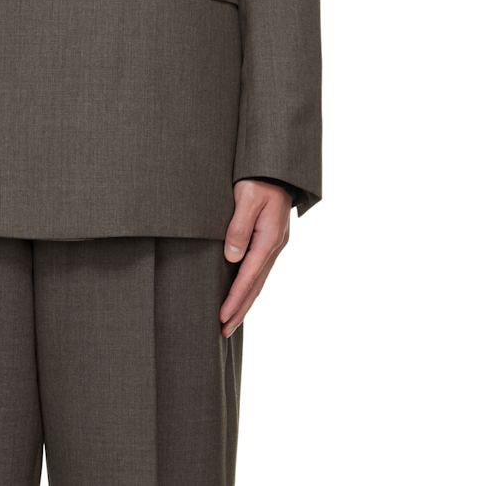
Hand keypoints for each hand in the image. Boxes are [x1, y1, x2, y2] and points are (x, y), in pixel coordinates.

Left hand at [218, 179, 291, 336]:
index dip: (235, 298)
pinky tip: (243, 294)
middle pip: (256, 285)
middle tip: (224, 331)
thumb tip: (232, 257)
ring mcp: (275, 244)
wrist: (276, 166)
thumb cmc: (258, 179)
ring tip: (231, 321)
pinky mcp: (271, 239)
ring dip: (245, 302)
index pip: (249, 276)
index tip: (221, 317)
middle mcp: (275, 245)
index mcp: (269, 238)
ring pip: (259, 280)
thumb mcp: (246, 197)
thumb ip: (239, 226)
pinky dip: (251, 286)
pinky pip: (260, 270)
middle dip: (240, 309)